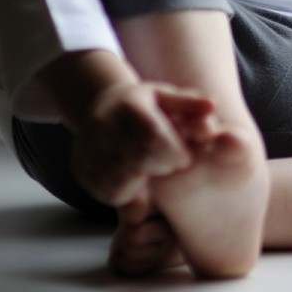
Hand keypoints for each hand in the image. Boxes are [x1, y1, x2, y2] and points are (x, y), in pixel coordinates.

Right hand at [69, 79, 217, 207]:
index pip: (154, 137)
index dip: (174, 153)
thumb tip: (211, 107)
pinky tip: (136, 180)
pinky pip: (108, 194)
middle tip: (170, 165)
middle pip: (138, 161)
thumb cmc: (145, 106)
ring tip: (151, 171)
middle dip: (161, 168)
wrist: (99, 107)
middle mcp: (102, 125)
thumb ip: (192, 104)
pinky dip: (127, 193)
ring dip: (144, 184)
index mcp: (128, 104)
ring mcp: (87, 148)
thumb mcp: (168, 97)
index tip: (184, 158)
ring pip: (121, 182)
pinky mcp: (80, 169)